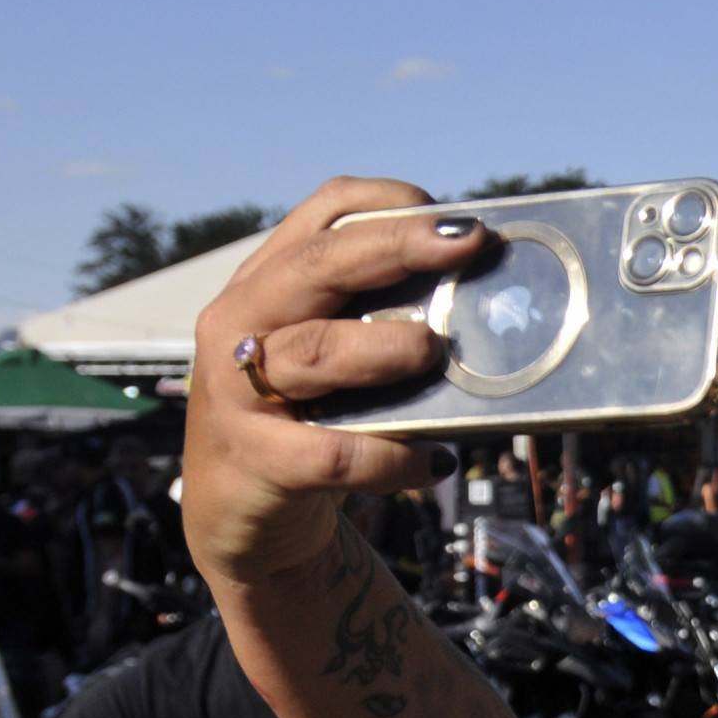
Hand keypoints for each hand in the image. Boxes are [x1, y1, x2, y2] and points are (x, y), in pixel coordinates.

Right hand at [182, 178, 480, 583]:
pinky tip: (432, 462)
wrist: (238, 514)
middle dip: (398, 247)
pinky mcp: (255, 460)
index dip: (385, 203)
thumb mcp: (327, 356)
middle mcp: (241, 324)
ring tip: (435, 351)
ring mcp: (238, 392)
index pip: (321, 216)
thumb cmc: (302, 419)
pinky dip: (391, 458)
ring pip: (317, 351)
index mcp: (266, 285)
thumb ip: (377, 321)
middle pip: (319, 267)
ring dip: (386, 347)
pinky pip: (332, 454)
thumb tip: (480, 301)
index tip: (450, 215)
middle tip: (469, 244)